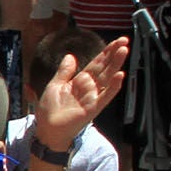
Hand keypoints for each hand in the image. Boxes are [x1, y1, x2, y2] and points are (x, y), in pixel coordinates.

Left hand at [30, 36, 127, 153]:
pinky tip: (120, 76)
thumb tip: (70, 56)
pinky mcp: (92, 108)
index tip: (115, 41)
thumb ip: (64, 71)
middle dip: (114, 54)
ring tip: (124, 50)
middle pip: (104, 68)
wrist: (46, 130)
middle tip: (124, 40)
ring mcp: (92, 97)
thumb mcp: (54, 85)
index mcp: (80, 81)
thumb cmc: (49, 111)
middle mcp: (88, 88)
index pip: (96, 63)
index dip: (105, 52)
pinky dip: (113, 87)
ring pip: (107, 78)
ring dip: (116, 64)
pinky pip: (104, 96)